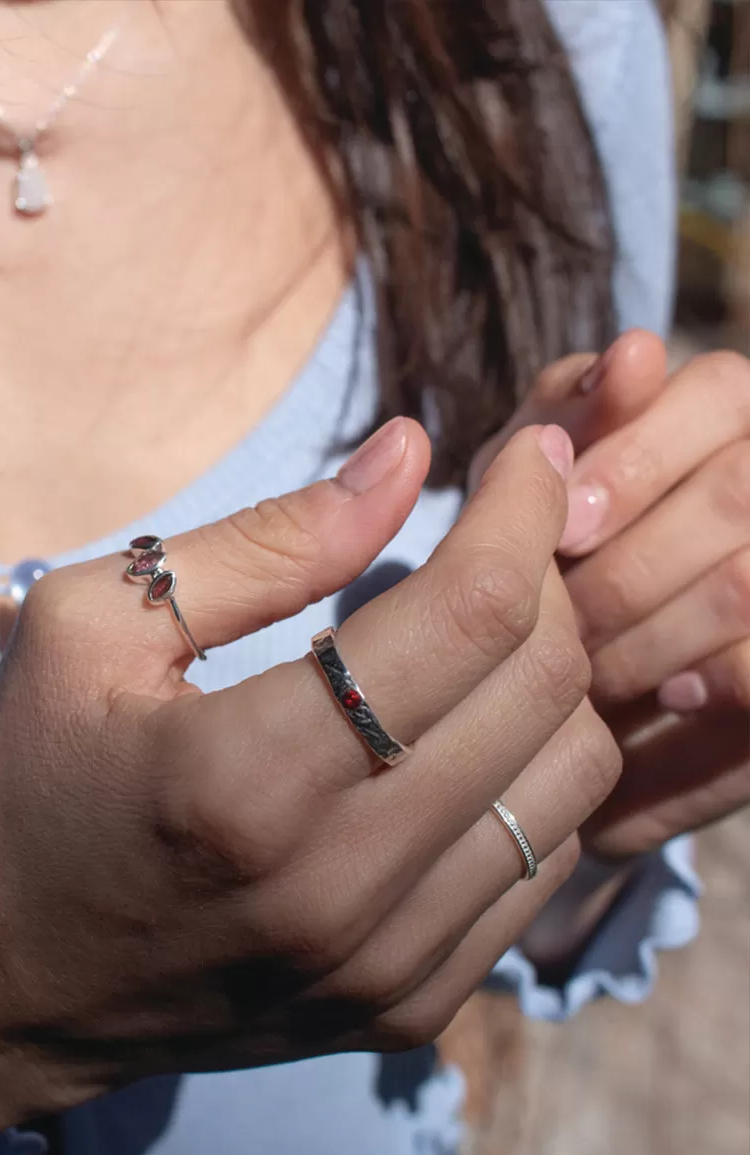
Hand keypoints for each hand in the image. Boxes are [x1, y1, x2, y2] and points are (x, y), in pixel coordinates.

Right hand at [0, 420, 615, 1153]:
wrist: (1, 989)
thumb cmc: (25, 785)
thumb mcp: (91, 627)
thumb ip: (259, 540)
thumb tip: (409, 454)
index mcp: (244, 776)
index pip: (467, 615)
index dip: (522, 510)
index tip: (531, 454)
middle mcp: (338, 887)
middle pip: (540, 688)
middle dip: (544, 577)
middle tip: (500, 531)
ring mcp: (384, 967)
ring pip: (569, 780)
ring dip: (548, 676)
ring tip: (479, 632)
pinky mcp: (406, 1010)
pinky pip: (540, 864)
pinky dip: (526, 774)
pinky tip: (459, 736)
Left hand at [560, 350, 749, 859]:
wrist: (554, 682)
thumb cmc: (534, 550)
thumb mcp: (526, 483)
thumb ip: (567, 414)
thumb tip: (634, 352)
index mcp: (721, 409)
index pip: (719, 394)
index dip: (638, 462)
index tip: (562, 528)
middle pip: (738, 495)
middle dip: (631, 570)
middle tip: (560, 622)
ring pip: (744, 584)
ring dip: (657, 638)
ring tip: (593, 674)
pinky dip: (719, 694)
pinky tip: (667, 701)